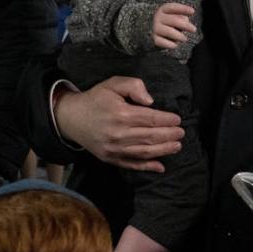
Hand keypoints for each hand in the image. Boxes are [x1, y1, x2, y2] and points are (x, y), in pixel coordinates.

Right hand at [55, 77, 182, 172]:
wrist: (71, 118)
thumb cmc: (95, 99)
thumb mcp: (113, 84)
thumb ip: (133, 86)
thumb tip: (150, 101)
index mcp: (121, 114)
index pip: (151, 119)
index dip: (167, 120)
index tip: (177, 119)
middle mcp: (118, 133)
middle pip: (151, 136)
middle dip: (169, 135)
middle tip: (181, 133)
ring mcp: (114, 149)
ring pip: (144, 152)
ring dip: (163, 150)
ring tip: (177, 146)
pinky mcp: (110, 158)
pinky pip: (131, 164)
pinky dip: (147, 167)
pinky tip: (160, 166)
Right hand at [152, 3, 196, 49]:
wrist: (158, 33)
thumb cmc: (171, 23)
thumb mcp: (176, 16)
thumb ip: (182, 17)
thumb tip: (185, 22)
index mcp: (163, 9)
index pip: (173, 7)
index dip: (183, 9)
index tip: (193, 11)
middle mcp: (158, 17)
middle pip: (174, 20)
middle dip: (185, 25)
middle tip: (194, 29)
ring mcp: (155, 28)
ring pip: (169, 32)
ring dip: (179, 36)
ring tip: (184, 39)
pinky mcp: (155, 39)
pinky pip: (164, 42)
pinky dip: (171, 44)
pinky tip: (175, 45)